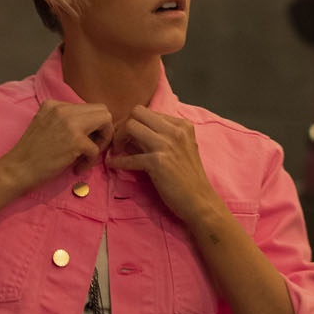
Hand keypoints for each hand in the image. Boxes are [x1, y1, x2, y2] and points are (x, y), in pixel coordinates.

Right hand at [0, 100, 113, 191]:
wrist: (16, 170)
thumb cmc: (30, 154)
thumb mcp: (45, 126)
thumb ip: (65, 121)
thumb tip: (91, 128)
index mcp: (54, 104)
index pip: (87, 107)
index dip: (92, 125)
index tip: (84, 141)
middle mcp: (63, 108)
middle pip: (101, 110)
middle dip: (103, 129)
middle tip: (92, 147)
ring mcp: (70, 123)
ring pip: (106, 121)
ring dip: (102, 141)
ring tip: (88, 155)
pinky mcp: (76, 141)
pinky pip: (97, 149)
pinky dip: (90, 161)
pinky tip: (77, 167)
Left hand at [107, 105, 222, 225]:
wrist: (200, 201)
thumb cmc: (190, 178)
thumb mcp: (181, 149)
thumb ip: (162, 137)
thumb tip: (133, 134)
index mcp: (182, 125)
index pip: (149, 112)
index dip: (134, 123)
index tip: (128, 136)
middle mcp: (176, 130)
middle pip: (137, 112)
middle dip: (124, 125)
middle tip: (119, 141)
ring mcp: (167, 145)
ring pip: (131, 126)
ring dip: (118, 139)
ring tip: (116, 151)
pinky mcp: (158, 162)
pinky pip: (129, 157)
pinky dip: (117, 161)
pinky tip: (113, 164)